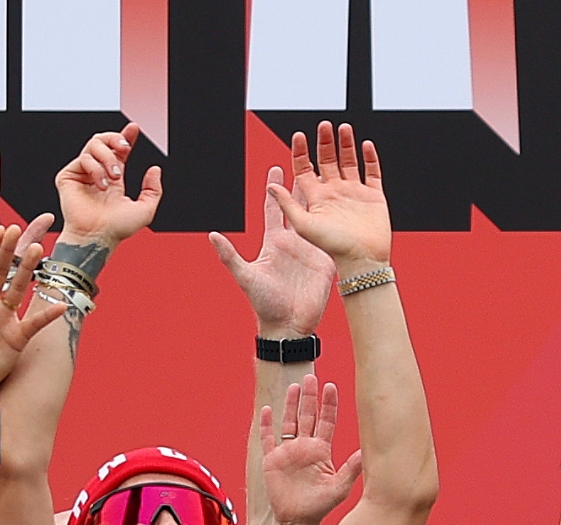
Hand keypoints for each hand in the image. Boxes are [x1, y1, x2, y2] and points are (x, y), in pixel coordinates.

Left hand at [0, 226, 65, 392]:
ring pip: (19, 289)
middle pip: (0, 271)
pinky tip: (59, 305)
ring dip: (28, 270)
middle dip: (8, 251)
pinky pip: (35, 323)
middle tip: (17, 229)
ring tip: (38, 250)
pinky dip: (48, 315)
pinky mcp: (18, 336)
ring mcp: (5, 318)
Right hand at [54, 124, 162, 246]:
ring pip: (93, 145)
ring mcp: (82, 174)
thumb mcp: (146, 209)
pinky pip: (83, 158)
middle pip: (103, 140)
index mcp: (113, 179)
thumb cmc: (118, 229)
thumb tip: (155, 169)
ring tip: (115, 177)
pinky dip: (96, 168)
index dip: (125, 137)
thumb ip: (153, 190)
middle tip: (125, 149)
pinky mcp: (68, 176)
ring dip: (108, 158)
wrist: (98, 236)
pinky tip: (102, 185)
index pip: (118, 152)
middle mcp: (97, 174)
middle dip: (116, 138)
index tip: (134, 128)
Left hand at [210, 166, 335, 337]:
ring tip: (331, 178)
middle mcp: (293, 242)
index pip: (274, 207)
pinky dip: (339, 223)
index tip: (276, 166)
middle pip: (297, 206)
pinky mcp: (326, 262)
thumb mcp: (245, 277)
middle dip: (302, 184)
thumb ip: (229, 256)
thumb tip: (212, 235)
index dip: (274, 188)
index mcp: (273, 242)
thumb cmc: (264, 304)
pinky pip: (333, 238)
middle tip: (307, 162)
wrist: (289, 326)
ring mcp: (311, 250)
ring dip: (323, 198)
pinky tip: (348, 209)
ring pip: (318, 218)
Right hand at [259, 374, 363, 524]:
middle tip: (311, 377)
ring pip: (289, 421)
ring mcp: (288, 452)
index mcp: (322, 450)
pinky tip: (268, 410)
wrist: (297, 520)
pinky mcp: (272, 460)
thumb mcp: (340, 486)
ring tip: (294, 386)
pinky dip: (267, 424)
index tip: (331, 387)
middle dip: (310, 397)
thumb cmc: (320, 506)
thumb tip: (368, 453)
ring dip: (291, 404)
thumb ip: (352, 469)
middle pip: (307, 416)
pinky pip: (268, 438)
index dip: (329, 404)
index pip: (326, 421)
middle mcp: (305, 447)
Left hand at [270, 124, 390, 273]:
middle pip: (327, 162)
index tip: (299, 135)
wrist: (363, 263)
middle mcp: (334, 195)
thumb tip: (270, 186)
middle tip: (323, 125)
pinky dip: (370, 159)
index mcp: (315, 200)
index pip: (304, 169)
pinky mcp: (374, 199)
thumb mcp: (302, 228)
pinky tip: (366, 145)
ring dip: (346, 145)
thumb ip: (286, 206)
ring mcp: (354, 195)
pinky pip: (372, 173)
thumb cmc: (332, 251)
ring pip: (349, 163)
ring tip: (343, 128)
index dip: (300, 152)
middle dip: (324, 143)